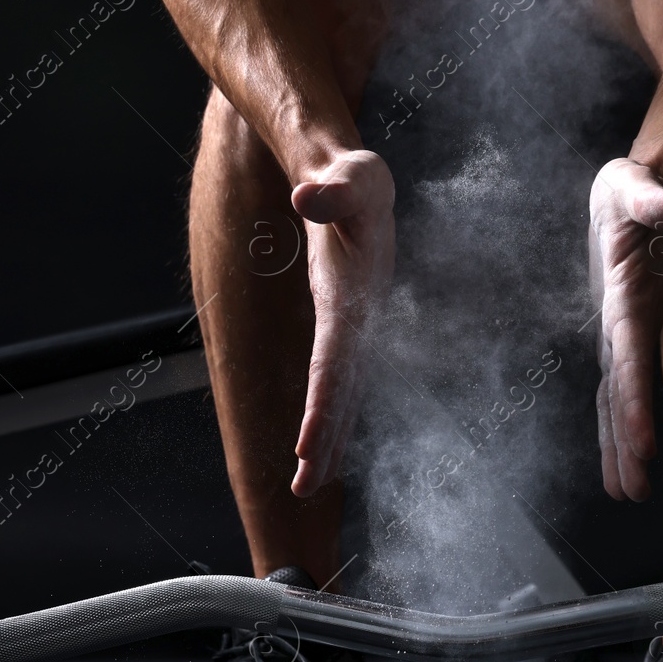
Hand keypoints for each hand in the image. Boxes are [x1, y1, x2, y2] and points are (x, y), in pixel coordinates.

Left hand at [287, 150, 395, 496]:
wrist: (358, 181)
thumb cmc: (353, 177)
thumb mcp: (350, 174)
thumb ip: (332, 187)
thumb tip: (305, 196)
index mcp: (356, 296)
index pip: (336, 359)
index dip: (324, 402)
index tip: (309, 445)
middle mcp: (359, 320)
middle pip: (342, 389)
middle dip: (326, 439)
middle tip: (303, 488)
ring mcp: (353, 328)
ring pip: (341, 393)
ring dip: (328, 438)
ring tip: (305, 485)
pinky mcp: (342, 329)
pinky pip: (336, 381)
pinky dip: (329, 414)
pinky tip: (318, 447)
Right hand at [588, 158, 662, 501]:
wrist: (622, 191)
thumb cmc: (632, 188)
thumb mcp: (635, 183)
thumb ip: (653, 198)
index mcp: (622, 298)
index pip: (628, 357)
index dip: (634, 399)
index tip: (643, 441)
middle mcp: (615, 324)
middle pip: (616, 393)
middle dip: (621, 443)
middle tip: (632, 491)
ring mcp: (619, 335)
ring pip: (614, 400)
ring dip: (618, 447)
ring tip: (629, 494)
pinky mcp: (628, 336)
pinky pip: (621, 389)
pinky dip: (622, 427)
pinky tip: (630, 462)